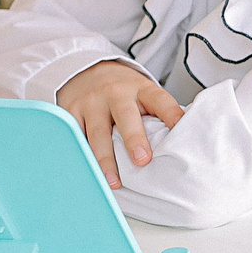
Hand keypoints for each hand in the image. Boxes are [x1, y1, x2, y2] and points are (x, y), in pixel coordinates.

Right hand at [54, 60, 183, 188]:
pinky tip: (87, 174)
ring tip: (114, 181)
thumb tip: (182, 143)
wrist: (88, 70)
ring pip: (97, 133)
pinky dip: (81, 157)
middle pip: (125, 117)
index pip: (160, 100)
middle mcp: (115, 93)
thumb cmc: (125, 92)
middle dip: (134, 139)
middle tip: (142, 161)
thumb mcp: (144, 93)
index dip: (171, 114)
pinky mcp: (70, 111)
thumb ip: (157, 113)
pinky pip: (75, 137)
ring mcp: (90, 102)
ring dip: (105, 160)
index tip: (180, 129)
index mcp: (141, 89)